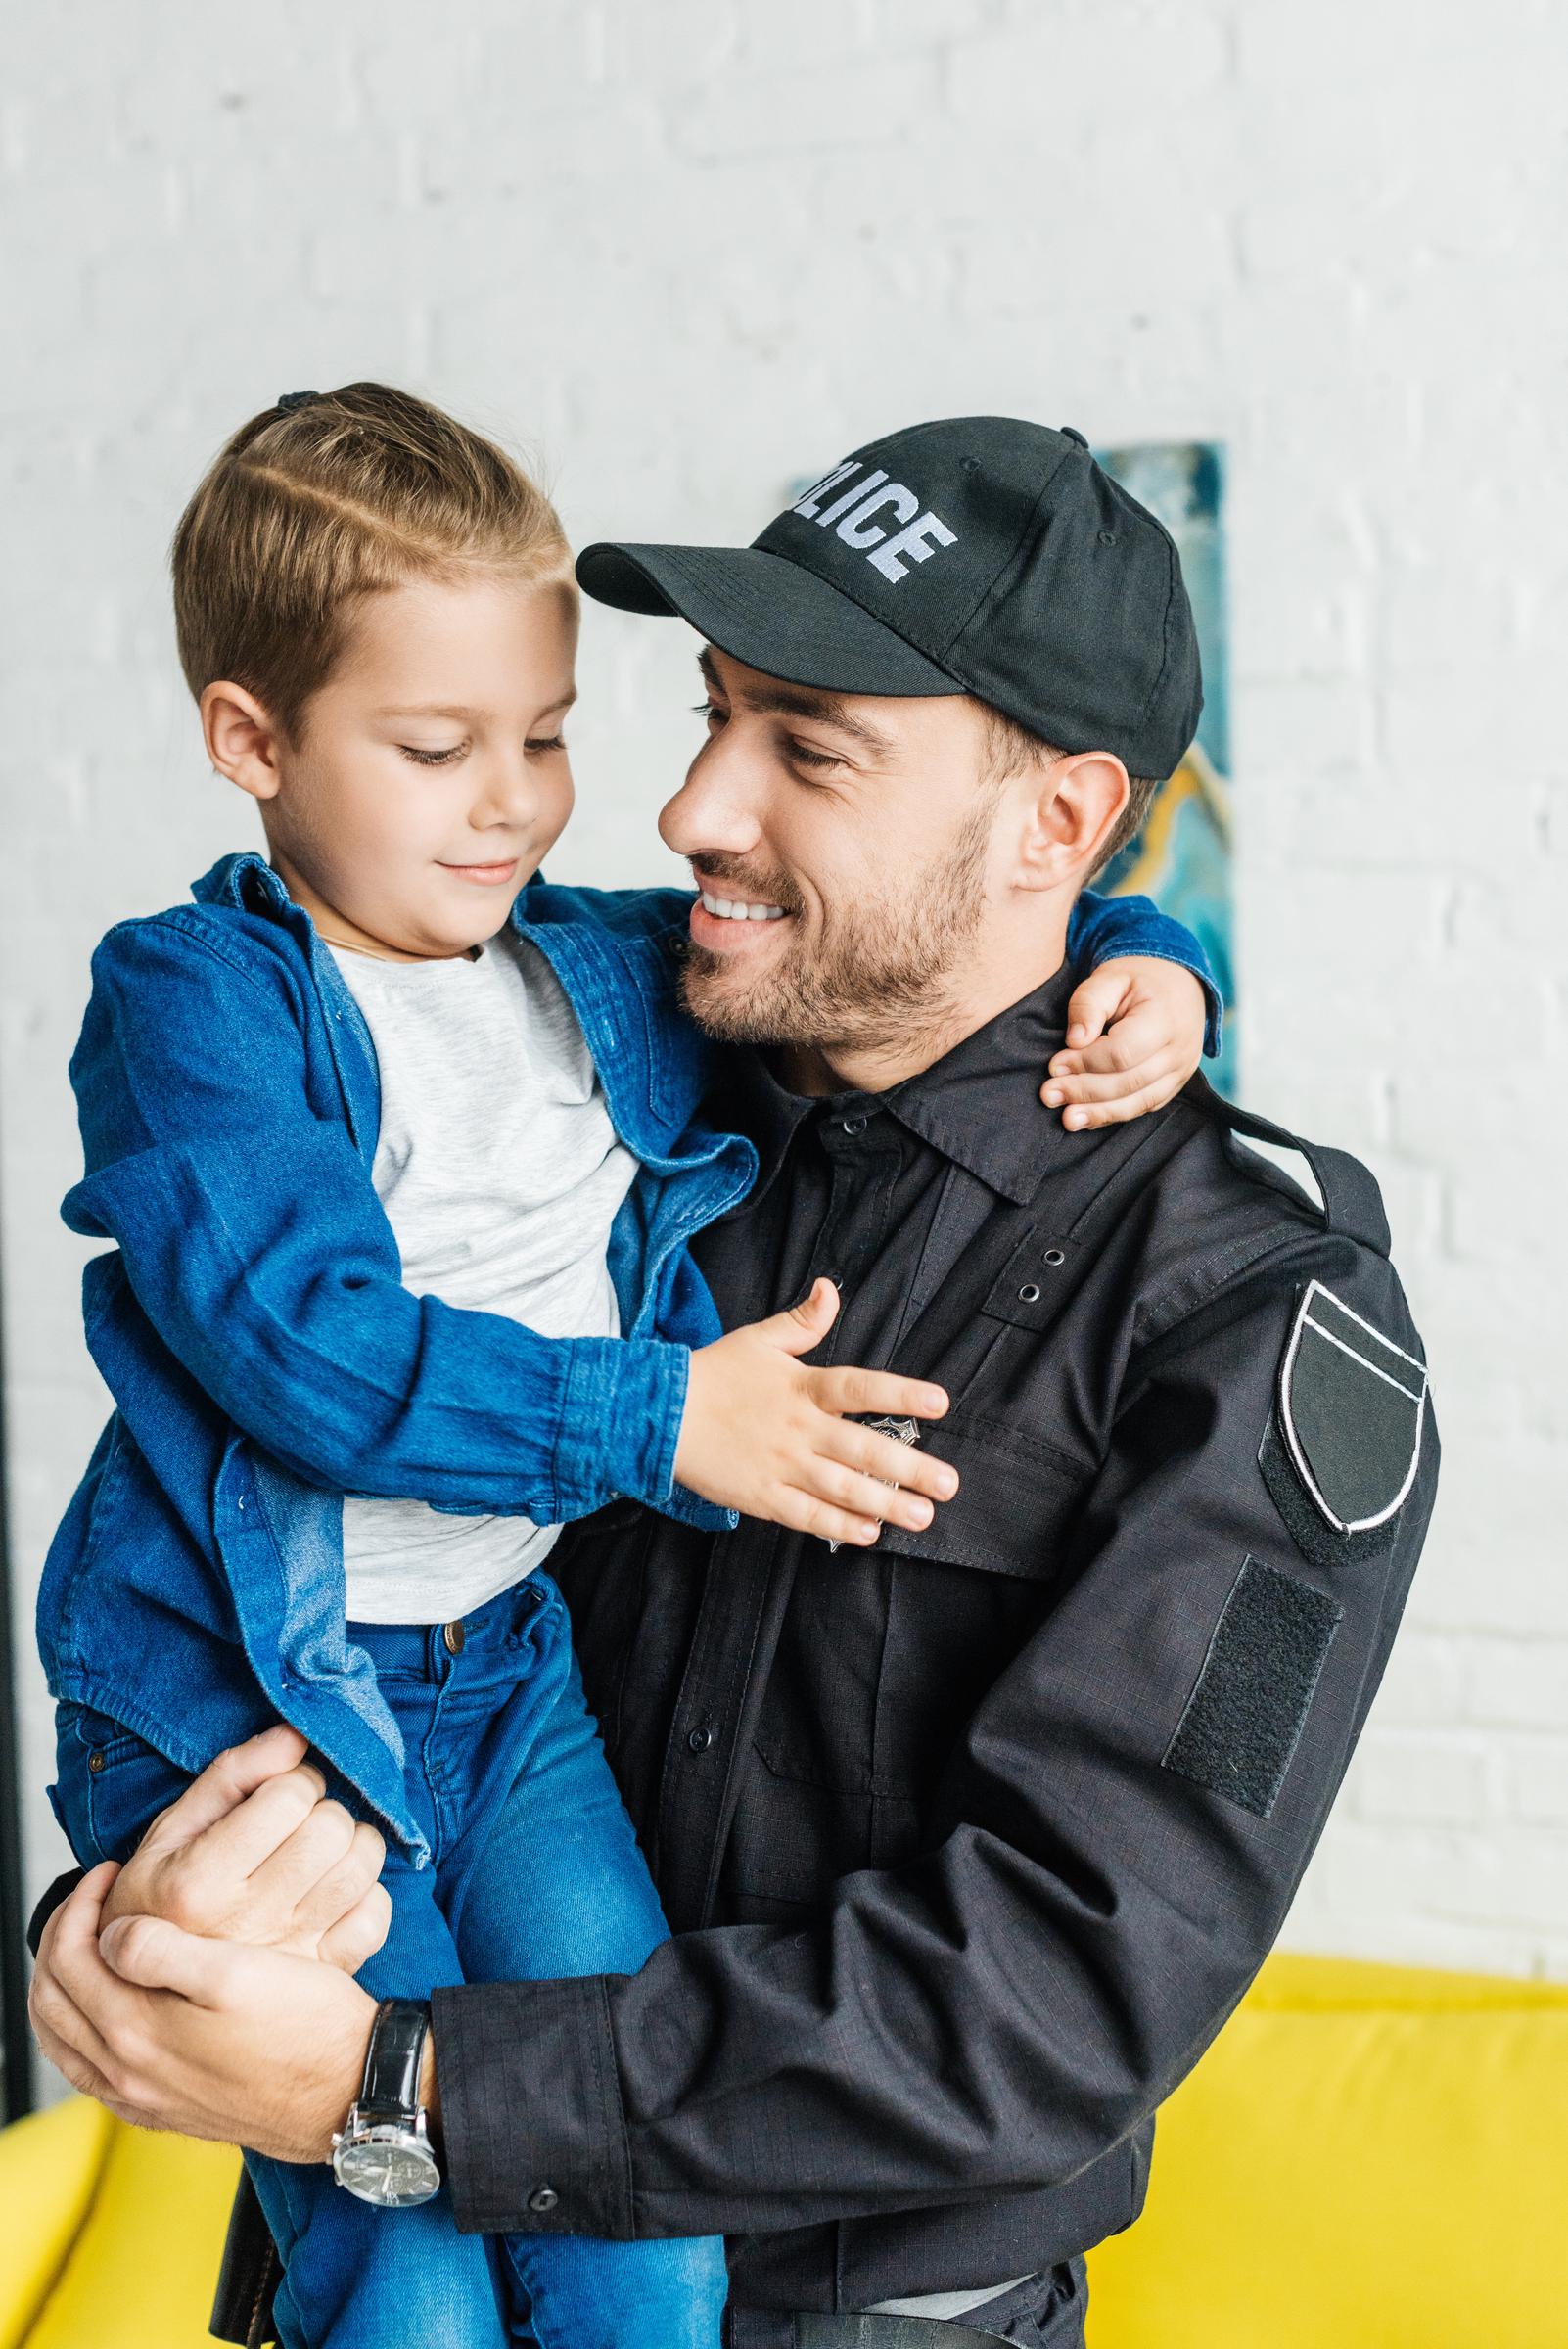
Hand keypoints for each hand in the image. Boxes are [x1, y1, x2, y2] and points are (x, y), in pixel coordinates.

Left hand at [29, 1861, 379, 2160]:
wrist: (345, 2094)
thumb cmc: (304, 2027)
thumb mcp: (237, 1973)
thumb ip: (161, 1952)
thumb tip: (112, 1934)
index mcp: (137, 2033)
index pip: (70, 1960)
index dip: (81, 1905)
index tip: (110, 1871)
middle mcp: (128, 2075)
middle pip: (51, 2003)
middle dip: (61, 1940)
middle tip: (91, 1900)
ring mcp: (142, 2099)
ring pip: (64, 2041)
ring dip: (65, 1985)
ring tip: (92, 1943)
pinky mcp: (163, 2110)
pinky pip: (90, 2070)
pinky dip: (83, 2028)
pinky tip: (113, 2005)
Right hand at [98, 1725, 390, 1973]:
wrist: (151, 2002)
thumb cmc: (157, 1903)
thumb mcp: (169, 1833)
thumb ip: (230, 1776)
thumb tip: (294, 1736)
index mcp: (199, 1882)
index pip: (290, 1797)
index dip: (294, 1781)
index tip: (279, 1795)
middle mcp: (247, 1921)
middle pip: (331, 1829)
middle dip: (323, 1811)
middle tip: (300, 1824)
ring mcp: (289, 1953)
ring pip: (361, 1868)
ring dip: (351, 1846)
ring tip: (321, 1852)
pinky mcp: (320, 1974)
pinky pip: (374, 1918)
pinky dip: (367, 1896)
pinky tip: (335, 1893)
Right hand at [674, 1279, 957, 1545]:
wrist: (659, 1413)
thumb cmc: (714, 1373)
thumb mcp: (759, 1339)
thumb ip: (803, 1322)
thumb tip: (830, 1289)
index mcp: (802, 1387)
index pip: (859, 1388)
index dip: (900, 1394)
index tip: (939, 1403)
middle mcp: (798, 1429)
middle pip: (862, 1449)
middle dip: (910, 1469)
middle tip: (949, 1484)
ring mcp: (781, 1466)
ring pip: (842, 1489)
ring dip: (886, 1504)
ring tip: (923, 1515)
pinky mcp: (762, 1497)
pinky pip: (807, 1516)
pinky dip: (838, 1525)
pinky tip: (869, 1532)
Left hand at [1043, 956, 1206, 1129]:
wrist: (1179, 986)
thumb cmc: (1138, 980)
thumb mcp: (1110, 977)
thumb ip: (1089, 1003)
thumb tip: (1075, 1040)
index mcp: (1164, 1017)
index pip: (1123, 1052)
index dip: (1086, 1063)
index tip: (1054, 1065)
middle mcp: (1179, 1049)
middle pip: (1129, 1082)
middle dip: (1085, 1092)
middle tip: (1049, 1095)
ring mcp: (1181, 1071)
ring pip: (1140, 1102)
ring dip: (1100, 1113)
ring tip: (1067, 1119)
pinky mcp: (1175, 1085)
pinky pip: (1145, 1107)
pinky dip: (1115, 1115)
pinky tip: (1088, 1119)